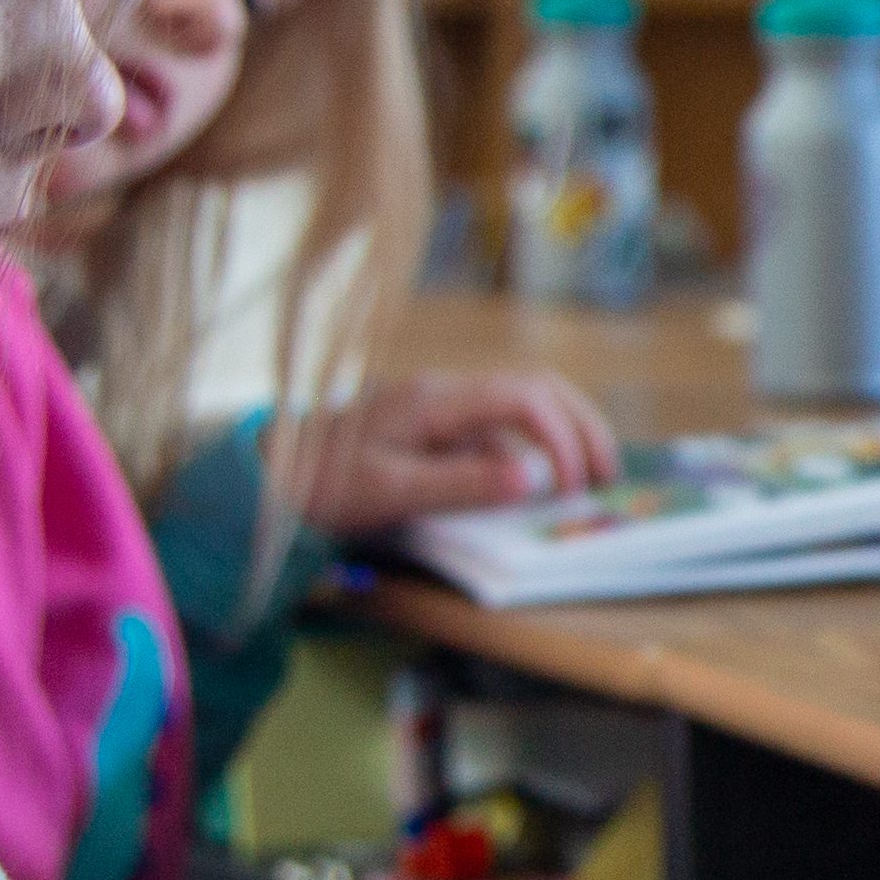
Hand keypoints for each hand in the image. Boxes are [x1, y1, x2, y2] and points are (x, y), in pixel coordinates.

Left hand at [290, 367, 622, 525]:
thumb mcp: (389, 491)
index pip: (522, 396)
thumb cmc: (323, 483)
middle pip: (536, 387)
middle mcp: (446, 393)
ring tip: (590, 476)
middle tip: (607, 475)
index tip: (574, 484)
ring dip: (564, 433)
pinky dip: (534, 452)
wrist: (271, 475)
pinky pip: (501, 430)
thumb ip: (461, 483)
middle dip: (580, 426)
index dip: (561, 434)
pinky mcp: (440, 428)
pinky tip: (543, 485)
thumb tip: (533, 479)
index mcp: (435, 399)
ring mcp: (444, 408)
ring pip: (524, 403)